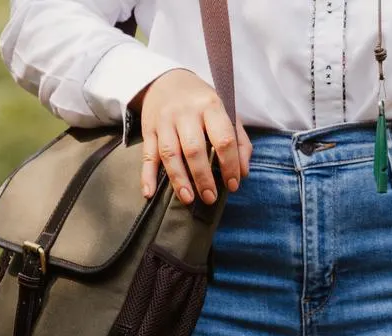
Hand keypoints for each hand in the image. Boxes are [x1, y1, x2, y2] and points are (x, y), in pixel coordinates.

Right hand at [136, 69, 252, 204]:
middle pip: (194, 149)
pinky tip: (149, 193)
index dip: (230, 165)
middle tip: (210, 198)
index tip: (232, 185)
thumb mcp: (226, 112)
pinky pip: (147, 155)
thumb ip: (239, 141)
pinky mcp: (148, 130)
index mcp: (210, 106)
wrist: (166, 80)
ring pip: (170, 154)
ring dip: (179, 179)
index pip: (223, 139)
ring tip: (188, 199)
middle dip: (203, 177)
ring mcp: (164, 121)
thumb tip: (244, 172)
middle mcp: (185, 112)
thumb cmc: (201, 103)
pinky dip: (147, 176)